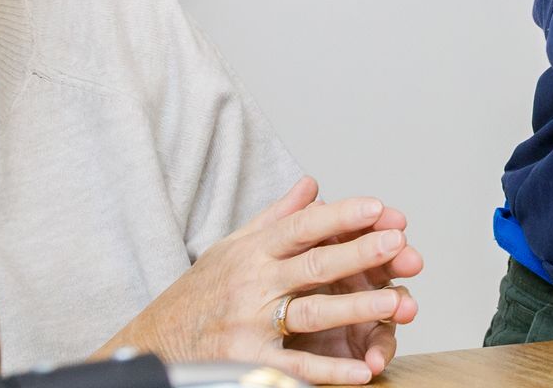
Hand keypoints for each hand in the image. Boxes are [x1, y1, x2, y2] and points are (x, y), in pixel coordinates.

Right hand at [99, 177, 424, 384]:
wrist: (154, 342)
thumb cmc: (198, 294)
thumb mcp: (231, 246)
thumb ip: (276, 217)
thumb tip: (313, 184)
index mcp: (253, 252)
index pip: (302, 227)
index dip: (340, 215)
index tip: (377, 206)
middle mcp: (253, 283)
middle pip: (313, 265)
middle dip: (358, 253)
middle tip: (398, 244)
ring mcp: (250, 322)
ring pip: (310, 312)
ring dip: (355, 308)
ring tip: (395, 302)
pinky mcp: (247, 360)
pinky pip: (294, 364)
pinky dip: (328, 371)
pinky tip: (361, 371)